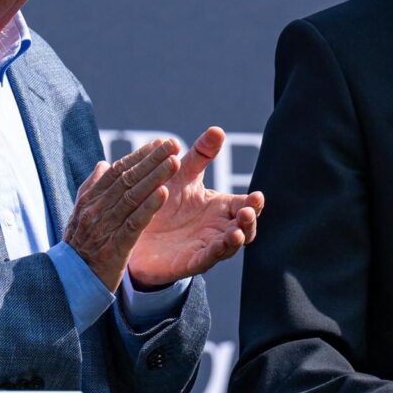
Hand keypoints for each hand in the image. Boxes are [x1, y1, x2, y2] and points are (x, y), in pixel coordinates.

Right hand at [65, 136, 181, 290]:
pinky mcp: (115, 245)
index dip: (139, 156)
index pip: (117, 171)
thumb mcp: (81, 215)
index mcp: (90, 199)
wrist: (69, 283)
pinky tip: (164, 194)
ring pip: (133, 196)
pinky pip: (134, 222)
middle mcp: (97, 208)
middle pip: (127, 178)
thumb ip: (92, 188)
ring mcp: (105, 226)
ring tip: (175, 162)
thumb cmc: (79, 248)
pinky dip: (149, 207)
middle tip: (172, 143)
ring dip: (155, 177)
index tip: (159, 143)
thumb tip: (103, 163)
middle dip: (152, 159)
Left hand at [124, 127, 265, 287]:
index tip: (257, 195)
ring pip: (229, 247)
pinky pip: (206, 259)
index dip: (254, 203)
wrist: (134, 231)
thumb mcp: (182, 175)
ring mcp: (206, 247)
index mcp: (220, 208)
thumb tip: (218, 129)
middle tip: (248, 211)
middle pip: (245, 228)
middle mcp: (218, 229)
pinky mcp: (190, 262)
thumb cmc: (164, 202)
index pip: (245, 205)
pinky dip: (214, 252)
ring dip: (236, 239)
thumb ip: (200, 155)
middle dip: (250, 222)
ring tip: (237, 231)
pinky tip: (219, 245)